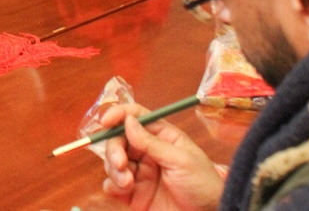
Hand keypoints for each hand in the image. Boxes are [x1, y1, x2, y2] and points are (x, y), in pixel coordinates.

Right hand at [100, 104, 223, 210]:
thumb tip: (128, 120)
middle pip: (119, 139)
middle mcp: (147, 152)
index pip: (136, 117)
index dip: (119, 115)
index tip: (106, 122)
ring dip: (114, 169)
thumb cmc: (202, 185)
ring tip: (128, 183)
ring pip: (112, 161)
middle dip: (114, 149)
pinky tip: (124, 190)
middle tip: (120, 163)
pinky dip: (112, 185)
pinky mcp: (132, 194)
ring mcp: (139, 173)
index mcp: (161, 137)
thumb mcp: (181, 160)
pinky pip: (112, 184)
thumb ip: (152, 142)